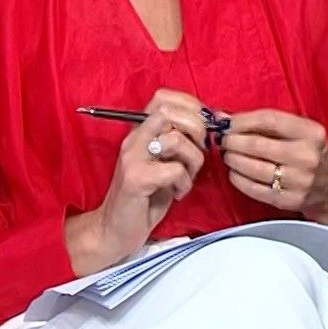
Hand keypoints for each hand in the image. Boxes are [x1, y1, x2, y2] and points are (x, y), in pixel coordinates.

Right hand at [67, 88, 207, 273]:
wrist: (114, 231)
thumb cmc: (146, 197)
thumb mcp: (165, 163)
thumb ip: (181, 141)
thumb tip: (213, 121)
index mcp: (140, 132)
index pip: (163, 97)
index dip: (190, 106)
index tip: (204, 126)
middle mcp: (133, 139)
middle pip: (171, 112)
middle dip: (197, 131)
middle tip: (199, 153)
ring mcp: (132, 158)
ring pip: (177, 140)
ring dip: (193, 162)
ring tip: (185, 178)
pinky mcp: (135, 179)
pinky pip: (175, 169)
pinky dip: (184, 183)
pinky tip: (177, 193)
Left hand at [219, 109, 327, 223]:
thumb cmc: (311, 154)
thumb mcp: (302, 133)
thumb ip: (268, 124)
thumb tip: (224, 117)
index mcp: (311, 133)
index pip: (269, 120)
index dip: (243, 120)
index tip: (227, 122)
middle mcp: (306, 156)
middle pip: (256, 144)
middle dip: (232, 141)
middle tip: (223, 140)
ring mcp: (297, 181)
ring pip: (252, 167)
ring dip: (232, 159)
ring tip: (228, 155)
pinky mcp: (287, 200)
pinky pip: (253, 188)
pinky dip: (237, 178)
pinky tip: (234, 172)